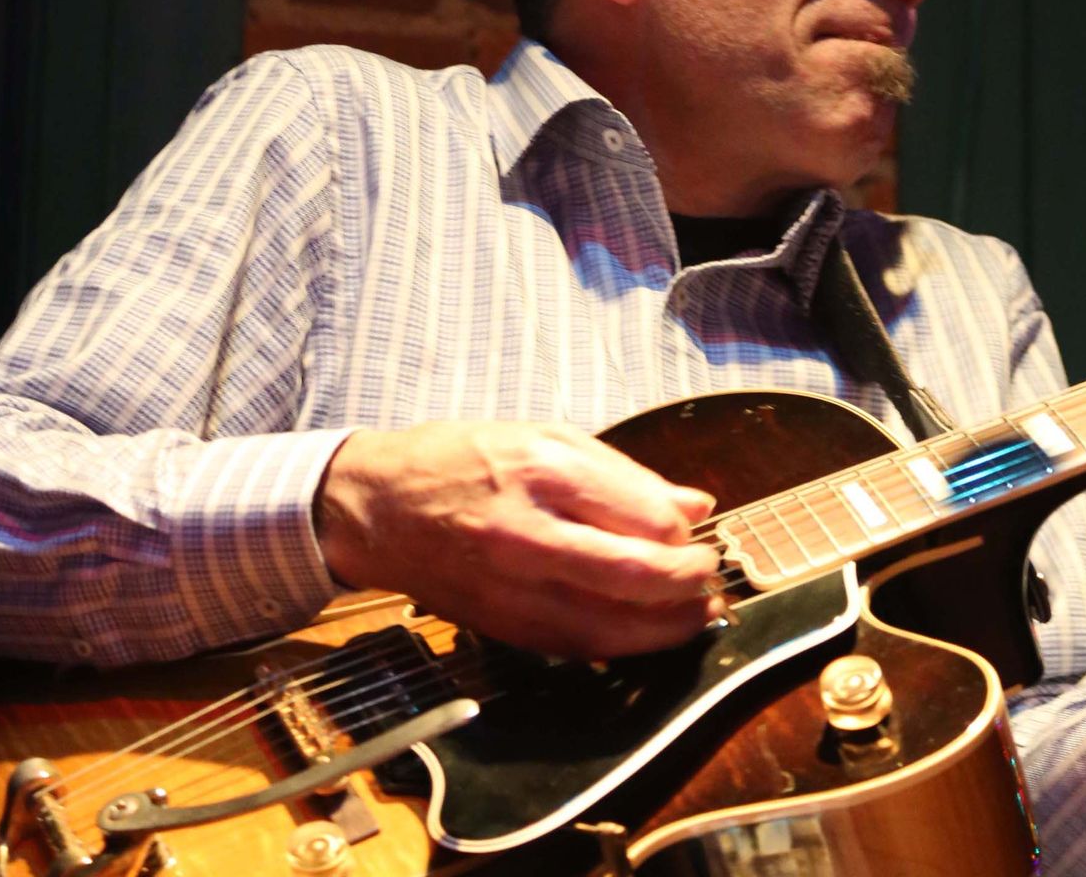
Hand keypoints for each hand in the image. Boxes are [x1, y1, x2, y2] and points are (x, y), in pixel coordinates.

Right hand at [316, 420, 721, 656]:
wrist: (374, 508)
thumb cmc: (463, 460)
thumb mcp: (546, 438)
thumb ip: (625, 476)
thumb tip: (696, 506)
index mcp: (541, 473)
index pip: (641, 516)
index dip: (683, 534)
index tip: (699, 534)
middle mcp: (526, 535)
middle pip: (632, 576)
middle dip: (688, 585)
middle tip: (711, 579)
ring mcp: (510, 589)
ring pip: (608, 626)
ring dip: (667, 628)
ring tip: (698, 614)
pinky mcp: (500, 627)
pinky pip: (575, 647)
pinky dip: (621, 645)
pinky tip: (646, 632)